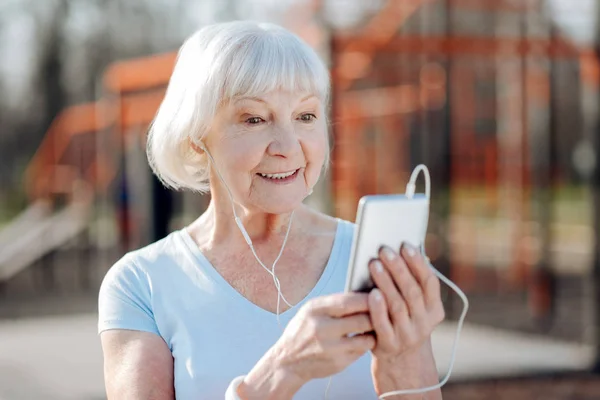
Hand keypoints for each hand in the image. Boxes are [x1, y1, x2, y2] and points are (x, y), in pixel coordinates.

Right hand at [239, 293, 374, 398]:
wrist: (287, 362)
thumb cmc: (302, 331)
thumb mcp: (311, 310)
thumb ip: (334, 303)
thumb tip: (363, 292)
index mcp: (315, 310)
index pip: (349, 301)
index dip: (367, 297)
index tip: (378, 294)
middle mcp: (322, 329)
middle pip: (362, 319)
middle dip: (376, 314)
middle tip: (383, 310)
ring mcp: (331, 348)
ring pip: (366, 337)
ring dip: (373, 331)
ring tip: (374, 324)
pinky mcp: (339, 363)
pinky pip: (362, 350)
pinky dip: (366, 343)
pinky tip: (363, 338)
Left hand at [367, 243, 444, 397]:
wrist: (400, 360)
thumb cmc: (404, 321)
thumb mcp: (416, 307)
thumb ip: (413, 283)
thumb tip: (406, 251)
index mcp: (434, 310)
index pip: (429, 283)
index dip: (418, 263)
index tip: (406, 245)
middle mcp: (424, 323)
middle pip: (412, 291)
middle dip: (398, 268)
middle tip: (384, 250)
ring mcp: (407, 335)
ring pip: (397, 305)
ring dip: (386, 282)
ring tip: (374, 264)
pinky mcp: (389, 345)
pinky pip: (383, 324)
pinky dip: (377, 308)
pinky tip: (371, 292)